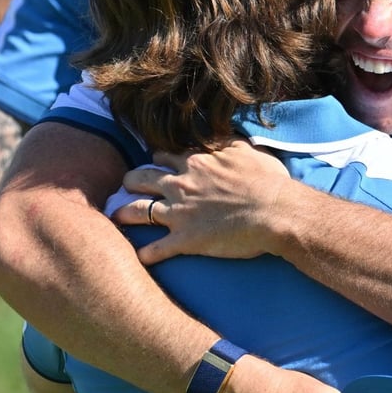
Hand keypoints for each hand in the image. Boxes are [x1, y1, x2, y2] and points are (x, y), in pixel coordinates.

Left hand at [113, 140, 292, 263]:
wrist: (275, 211)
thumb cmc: (268, 181)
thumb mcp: (247, 150)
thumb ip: (229, 141)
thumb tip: (222, 134)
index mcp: (195, 161)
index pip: (162, 156)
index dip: (157, 160)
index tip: (156, 165)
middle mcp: (180, 184)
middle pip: (141, 178)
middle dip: (131, 181)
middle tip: (127, 186)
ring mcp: (179, 212)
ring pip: (137, 210)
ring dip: (123, 214)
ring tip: (115, 217)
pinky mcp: (185, 239)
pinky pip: (155, 250)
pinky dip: (146, 254)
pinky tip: (140, 257)